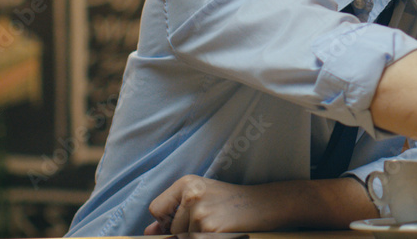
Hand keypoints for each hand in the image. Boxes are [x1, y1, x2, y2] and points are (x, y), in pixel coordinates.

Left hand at [145, 175, 281, 233]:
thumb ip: (174, 214)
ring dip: (199, 235)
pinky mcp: (211, 230)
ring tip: (220, 226)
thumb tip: (149, 233)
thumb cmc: (234, 202)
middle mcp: (191, 196)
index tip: (184, 220)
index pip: (156, 210)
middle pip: (170, 228)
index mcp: (186, 183)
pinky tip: (224, 232)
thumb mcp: (203, 198)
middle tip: (213, 221)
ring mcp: (201, 214)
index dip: (167, 221)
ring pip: (183, 237)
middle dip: (186, 231)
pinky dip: (210, 238)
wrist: (267, 204)